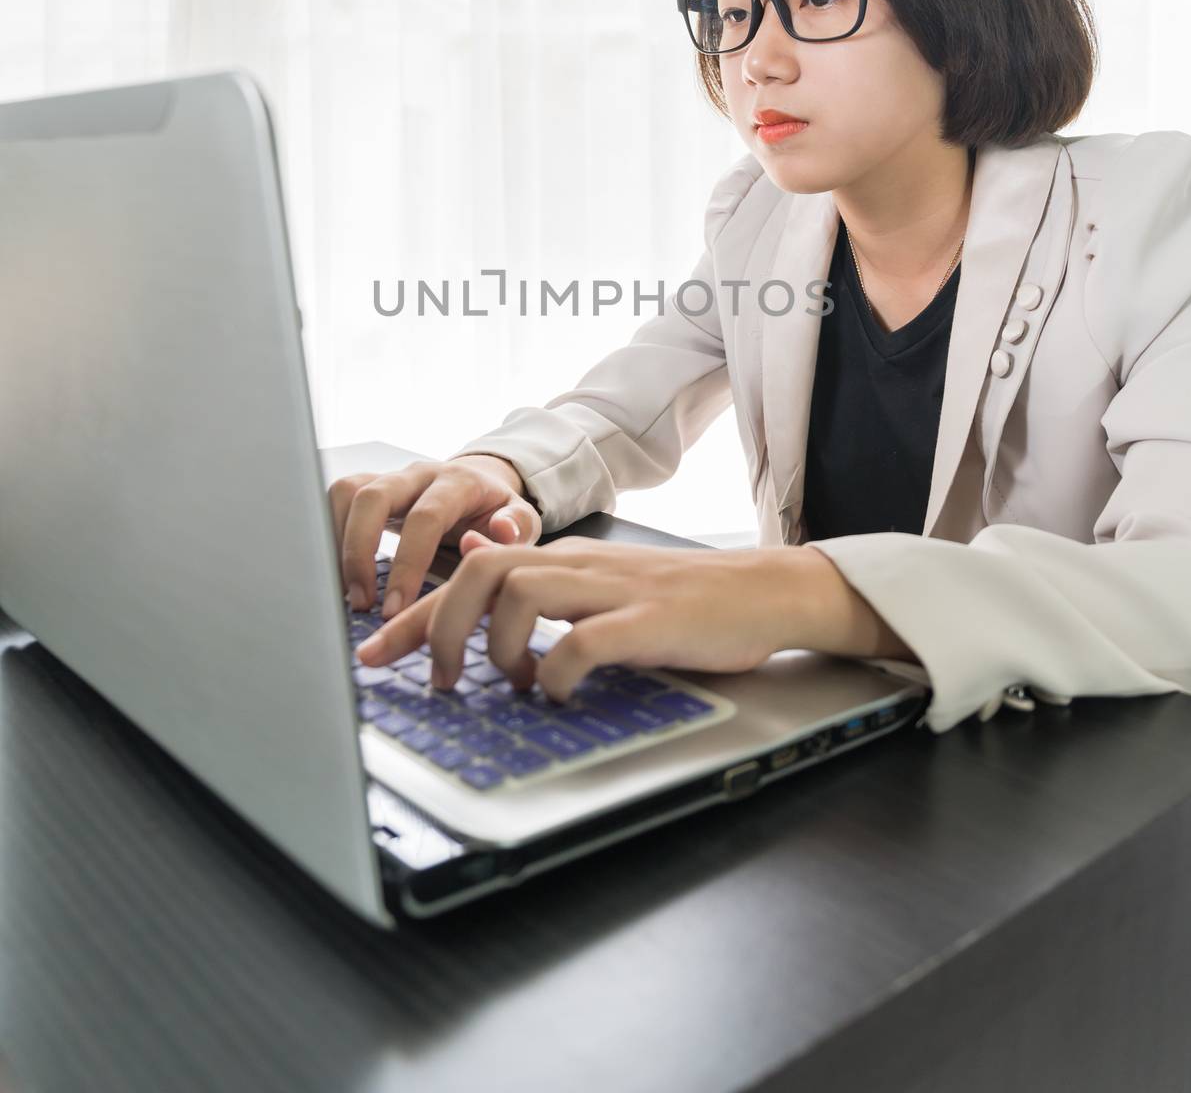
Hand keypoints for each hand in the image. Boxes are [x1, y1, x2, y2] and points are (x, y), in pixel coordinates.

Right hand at [327, 455, 540, 616]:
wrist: (480, 485)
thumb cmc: (498, 512)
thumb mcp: (521, 521)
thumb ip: (515, 529)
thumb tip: (499, 534)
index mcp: (458, 482)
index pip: (425, 517)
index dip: (407, 564)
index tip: (396, 609)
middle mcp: (418, 474)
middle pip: (373, 496)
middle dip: (359, 552)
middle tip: (362, 602)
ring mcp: (389, 477)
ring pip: (347, 493)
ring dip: (337, 544)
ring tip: (345, 593)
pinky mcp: (368, 487)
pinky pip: (335, 500)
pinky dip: (328, 535)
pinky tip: (335, 575)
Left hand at [355, 535, 812, 700]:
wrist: (761, 591)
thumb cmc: (680, 598)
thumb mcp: (599, 579)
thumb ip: (539, 573)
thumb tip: (474, 554)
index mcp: (562, 560)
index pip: (467, 574)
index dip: (412, 616)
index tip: (371, 655)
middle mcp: (577, 566)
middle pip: (480, 572)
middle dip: (440, 628)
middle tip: (440, 679)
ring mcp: (613, 591)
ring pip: (519, 594)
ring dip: (497, 648)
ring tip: (510, 685)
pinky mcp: (648, 622)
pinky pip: (582, 640)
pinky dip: (555, 673)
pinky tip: (558, 694)